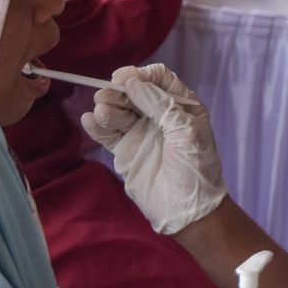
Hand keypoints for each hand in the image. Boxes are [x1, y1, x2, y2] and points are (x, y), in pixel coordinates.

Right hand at [80, 64, 226, 234]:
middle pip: (134, 93)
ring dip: (108, 107)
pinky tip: (90, 120)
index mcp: (182, 106)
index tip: (124, 79)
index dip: (141, 75)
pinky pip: (108, 134)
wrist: (188, 211)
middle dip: (119, 90)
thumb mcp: (186, 132)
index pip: (159, 79)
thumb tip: (133, 82)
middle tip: (106, 95)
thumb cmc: (197, 169)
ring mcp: (141, 133)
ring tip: (102, 111)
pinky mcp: (126, 151)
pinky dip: (97, 126)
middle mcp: (160, 116)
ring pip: (119, 111)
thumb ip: (161, 105)